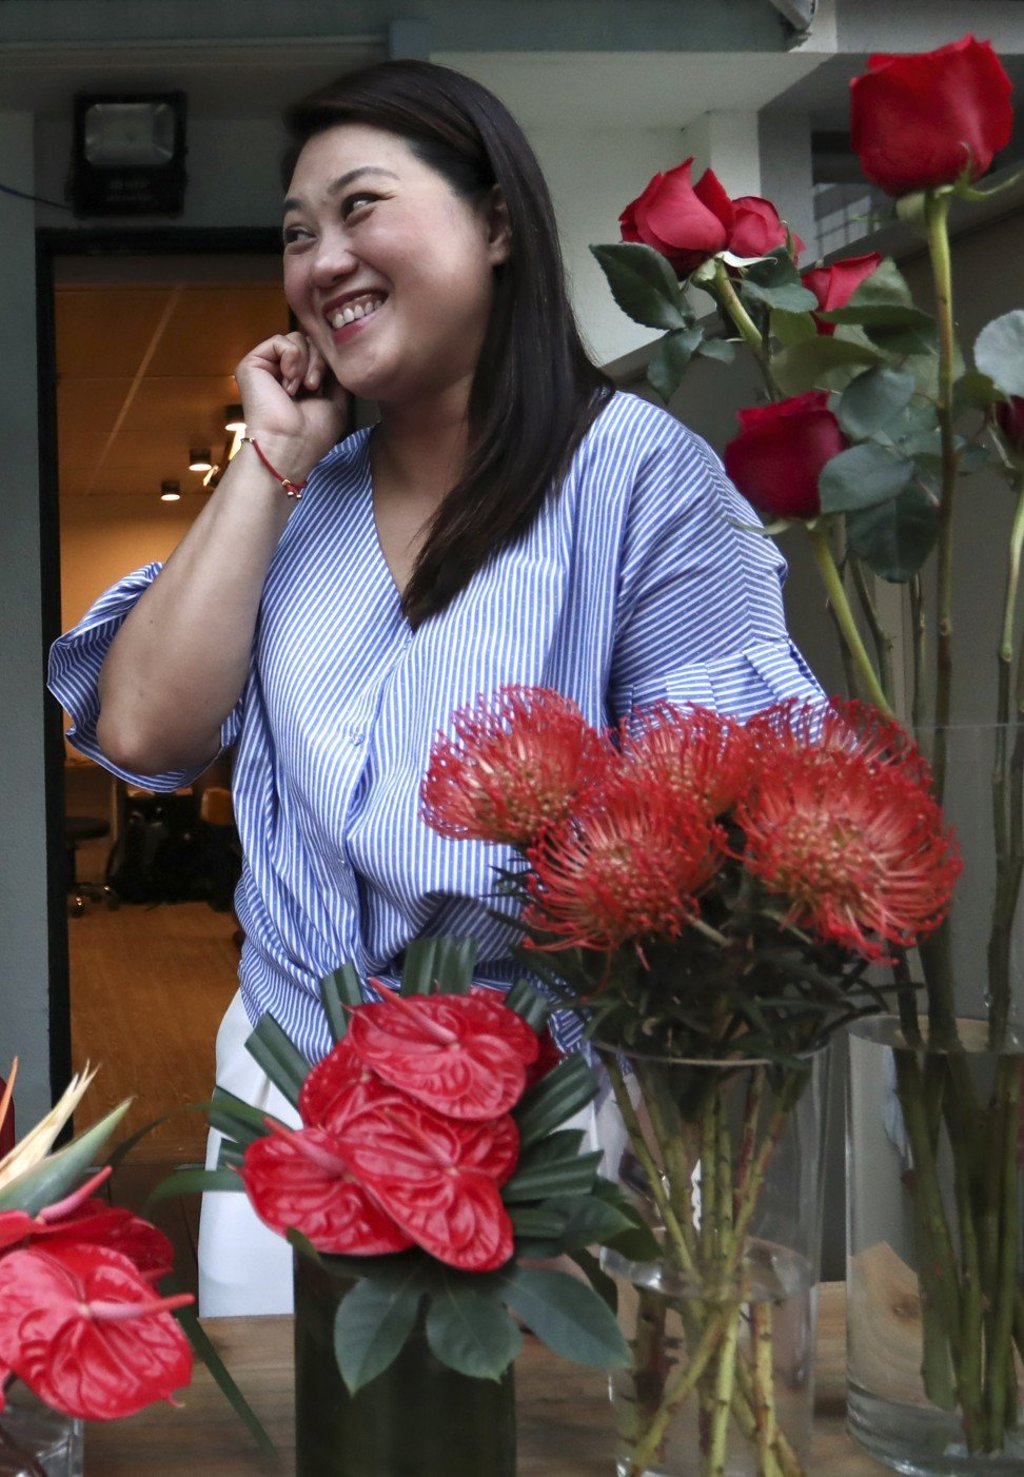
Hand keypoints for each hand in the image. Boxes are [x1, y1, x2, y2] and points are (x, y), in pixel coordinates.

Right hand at [234, 331, 349, 476]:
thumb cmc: (313, 434)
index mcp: (300, 381)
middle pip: (310, 341)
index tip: (327, 388)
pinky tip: (288, 383)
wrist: (289, 445)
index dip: (329, 363)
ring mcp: (267, 367)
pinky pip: (280, 341)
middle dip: (320, 361)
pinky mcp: (252, 363)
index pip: (319, 353)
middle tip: (314, 388)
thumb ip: (337, 375)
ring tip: (301, 388)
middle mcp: (282, 372)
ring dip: (307, 362)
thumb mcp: (337, 401)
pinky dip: (291, 358)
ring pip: (297, 338)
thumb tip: (337, 352)